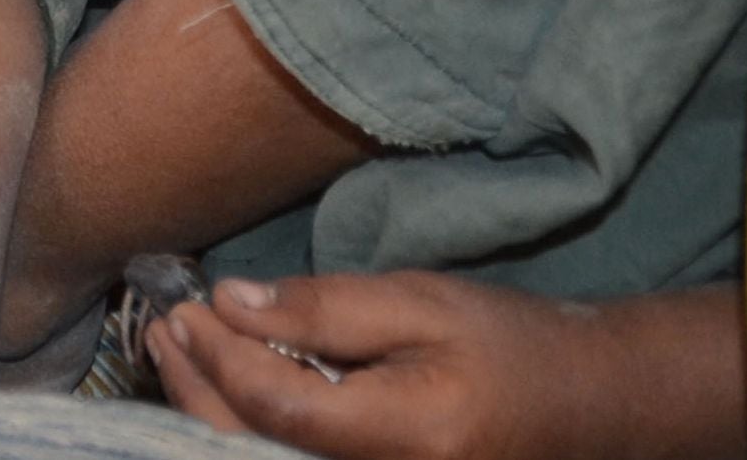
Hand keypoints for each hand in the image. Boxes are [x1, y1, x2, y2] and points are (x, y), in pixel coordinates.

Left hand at [158, 275, 746, 459]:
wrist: (579, 407)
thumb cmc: (508, 344)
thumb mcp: (423, 302)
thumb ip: (328, 308)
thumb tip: (233, 304)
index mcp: (405, 438)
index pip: (279, 408)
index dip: (223, 358)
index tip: (188, 307)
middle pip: (254, 451)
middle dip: (199, 390)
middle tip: (167, 327)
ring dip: (210, 412)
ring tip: (180, 350)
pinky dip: (245, 431)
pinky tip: (224, 388)